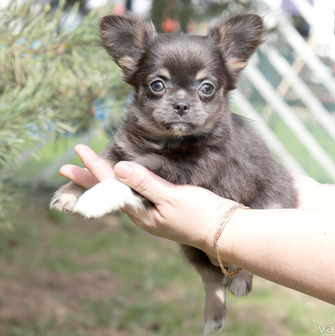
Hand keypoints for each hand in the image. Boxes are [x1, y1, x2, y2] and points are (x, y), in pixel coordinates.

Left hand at [60, 145, 235, 253]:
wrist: (222, 230)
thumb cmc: (200, 214)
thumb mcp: (173, 197)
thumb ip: (146, 183)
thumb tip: (118, 168)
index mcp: (141, 213)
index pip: (111, 186)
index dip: (94, 167)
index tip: (79, 151)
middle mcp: (141, 214)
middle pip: (108, 193)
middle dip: (88, 179)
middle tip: (65, 168)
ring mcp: (150, 212)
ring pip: (119, 194)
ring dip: (102, 181)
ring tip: (86, 173)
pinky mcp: (161, 208)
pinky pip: (133, 194)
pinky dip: (121, 184)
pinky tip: (120, 180)